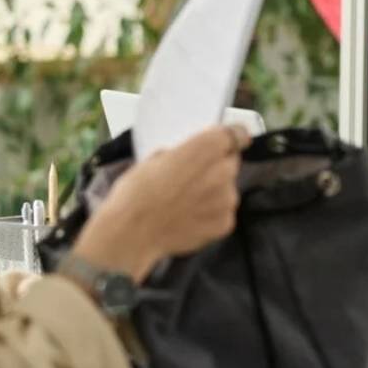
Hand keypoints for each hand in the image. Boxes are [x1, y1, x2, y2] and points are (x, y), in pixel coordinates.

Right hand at [71, 125, 249, 279]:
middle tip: (194, 177)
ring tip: (187, 201)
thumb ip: (184, 153)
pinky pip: (223, 212)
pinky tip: (190, 218)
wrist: (132, 233)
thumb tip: (192, 157)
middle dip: (216, 166)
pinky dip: (211, 214)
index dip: (233, 137)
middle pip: (230, 162)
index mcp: (206, 148)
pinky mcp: (225, 223)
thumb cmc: (137, 191)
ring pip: (228, 188)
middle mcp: (223, 171)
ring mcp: (227, 200)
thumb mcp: (156, 158)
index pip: (236, 134)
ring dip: (214, 191)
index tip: (228, 142)